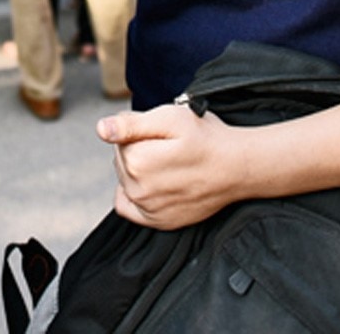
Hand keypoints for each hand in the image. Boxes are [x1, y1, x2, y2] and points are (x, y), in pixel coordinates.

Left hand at [97, 104, 242, 228]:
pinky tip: (153, 183)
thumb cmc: (206, 139)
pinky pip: (128, 206)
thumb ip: (129, 124)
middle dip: (138, 148)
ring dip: (140, 169)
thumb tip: (101, 130)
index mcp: (137, 162)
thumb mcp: (168, 118)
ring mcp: (149, 209)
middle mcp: (139, 190)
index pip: (117, 137)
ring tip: (171, 164)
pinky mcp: (159, 221)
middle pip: (122, 158)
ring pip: (126, 178)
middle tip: (169, 147)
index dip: (138, 130)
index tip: (161, 133)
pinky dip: (134, 193)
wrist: (238, 167)